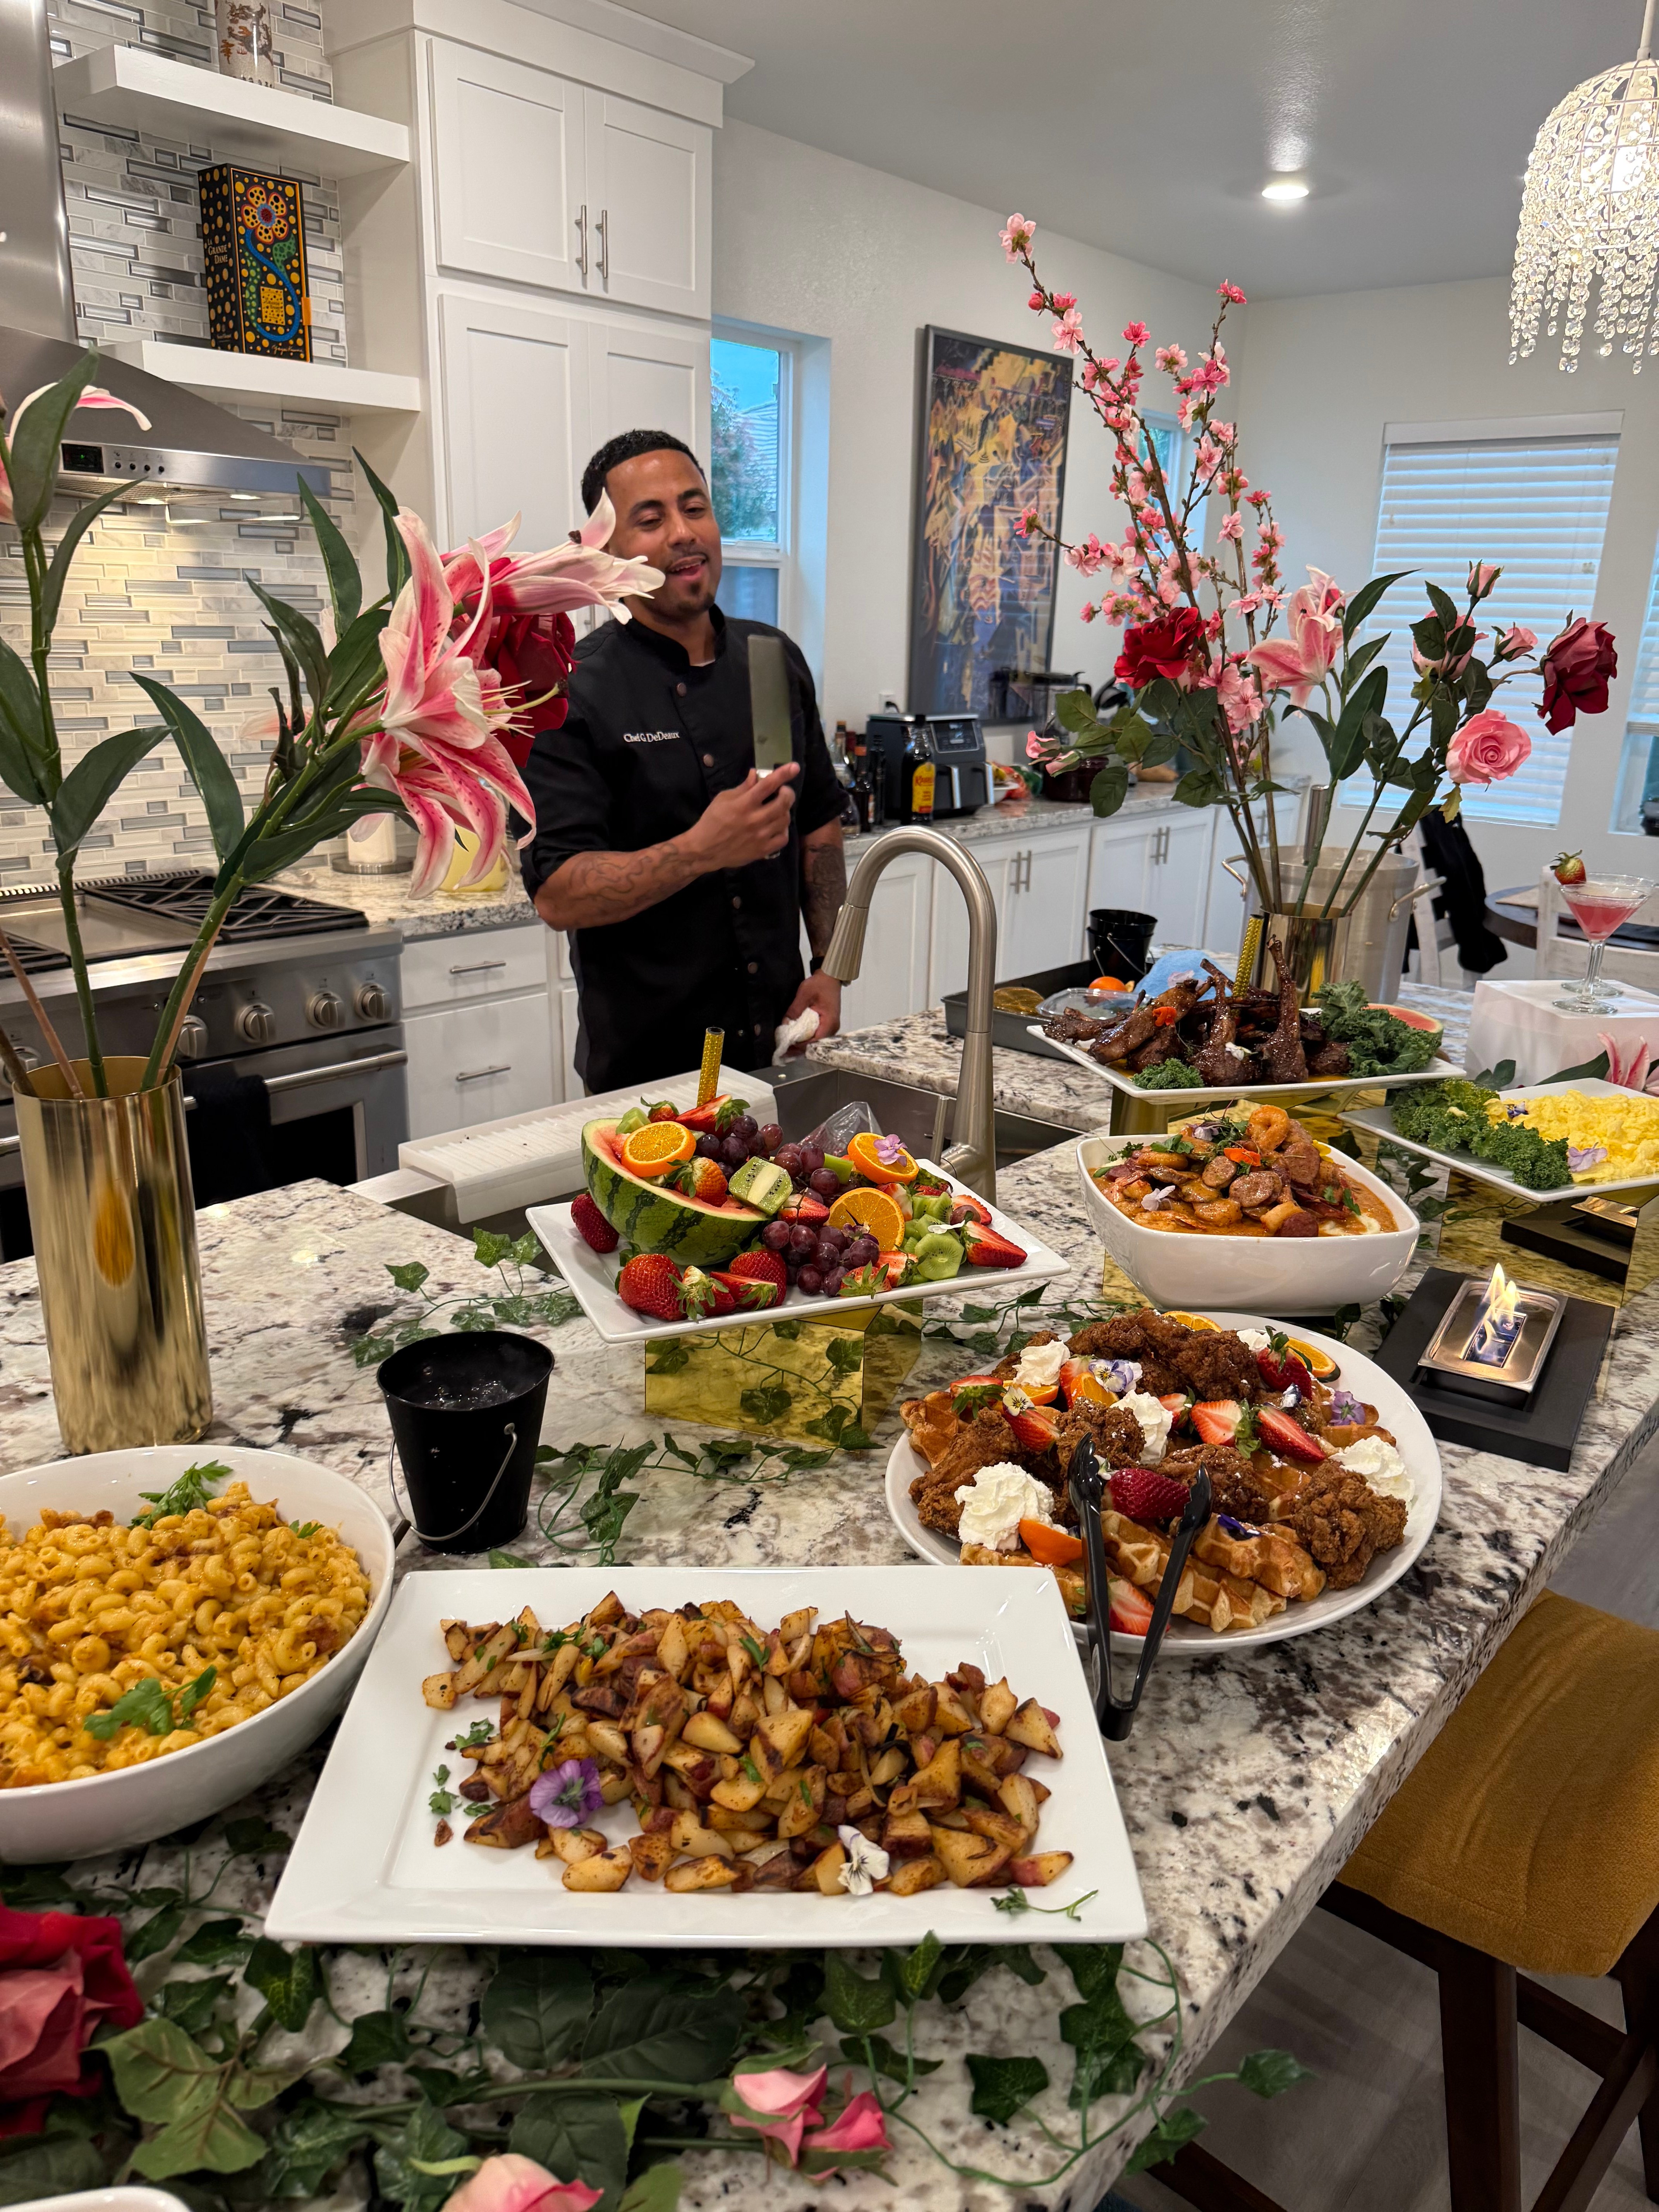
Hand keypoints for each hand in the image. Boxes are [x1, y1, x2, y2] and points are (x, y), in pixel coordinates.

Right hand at [684, 767, 798, 870]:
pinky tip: (777, 826)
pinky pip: (783, 838)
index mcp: (743, 804)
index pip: (768, 785)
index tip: (794, 767)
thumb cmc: (713, 821)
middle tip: (783, 792)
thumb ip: (743, 787)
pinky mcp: (763, 850)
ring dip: (785, 810)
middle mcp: (755, 819)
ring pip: (785, 819)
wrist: (705, 850)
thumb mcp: (723, 799)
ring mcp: (760, 836)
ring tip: (777, 809)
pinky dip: (783, 829)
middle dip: (787, 793)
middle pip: (783, 802)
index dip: (783, 774)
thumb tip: (756, 774)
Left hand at [782, 970, 841, 1048]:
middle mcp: (832, 1027)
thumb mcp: (804, 994)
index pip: (815, 1040)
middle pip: (815, 1044)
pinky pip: (816, 1035)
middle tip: (785, 1050)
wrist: (831, 977)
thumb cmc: (820, 984)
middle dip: (800, 1047)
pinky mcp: (827, 1024)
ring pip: (816, 1041)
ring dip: (802, 1044)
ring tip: (788, 1045)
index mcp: (829, 1022)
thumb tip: (785, 1023)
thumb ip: (794, 1009)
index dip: (801, 1045)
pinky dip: (806, 1038)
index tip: (787, 1045)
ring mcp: (831, 1026)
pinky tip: (796, 1038)